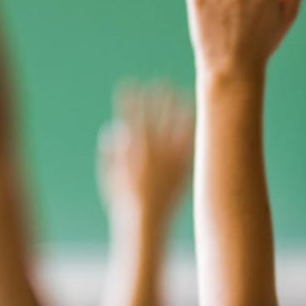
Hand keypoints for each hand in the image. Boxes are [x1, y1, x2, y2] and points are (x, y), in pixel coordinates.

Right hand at [99, 81, 192, 225]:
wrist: (146, 224)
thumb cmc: (124, 203)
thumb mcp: (109, 177)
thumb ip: (110, 153)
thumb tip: (114, 130)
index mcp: (132, 152)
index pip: (130, 118)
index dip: (130, 99)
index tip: (130, 83)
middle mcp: (152, 153)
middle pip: (156, 118)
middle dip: (157, 98)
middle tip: (161, 81)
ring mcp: (170, 160)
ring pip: (176, 128)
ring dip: (178, 109)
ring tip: (184, 93)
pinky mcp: (183, 169)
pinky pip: (190, 144)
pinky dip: (192, 129)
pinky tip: (196, 118)